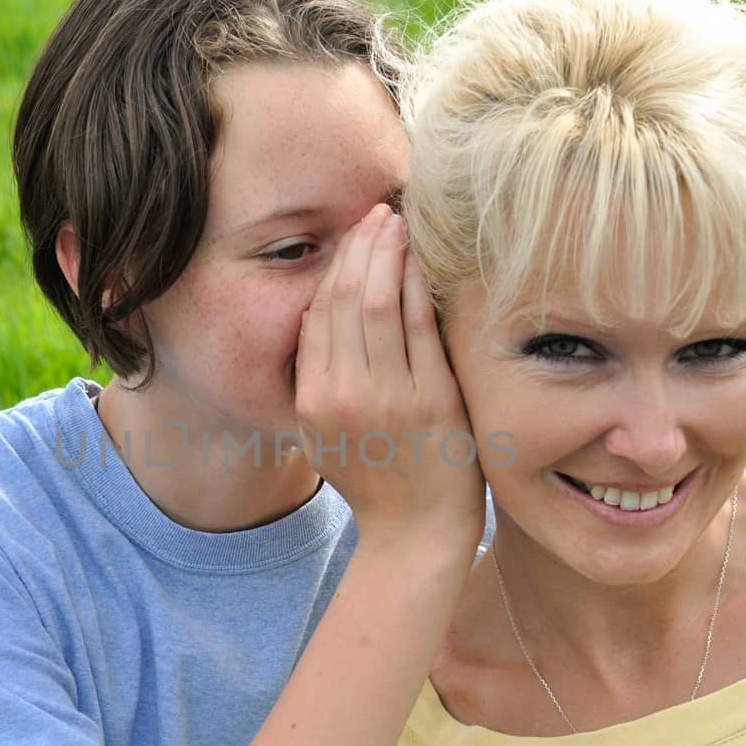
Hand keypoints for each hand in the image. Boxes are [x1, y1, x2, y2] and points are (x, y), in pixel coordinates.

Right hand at [294, 204, 483, 550]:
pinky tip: (420, 258)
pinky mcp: (432, 399)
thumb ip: (316, 378)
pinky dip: (418, 284)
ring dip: (387, 254)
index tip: (351, 237)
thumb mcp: (321, 434)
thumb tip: (316, 314)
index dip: (335, 267)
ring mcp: (389, 396)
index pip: (318, 314)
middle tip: (375, 213)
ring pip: (380, 303)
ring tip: (395, 222)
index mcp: (312, 401)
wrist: (415, 533)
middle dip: (360, 247)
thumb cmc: (375, 479)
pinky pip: (421, 326)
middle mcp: (344, 395)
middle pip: (345, 299)